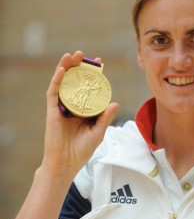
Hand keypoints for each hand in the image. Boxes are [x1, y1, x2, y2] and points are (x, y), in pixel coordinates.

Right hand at [41, 51, 118, 179]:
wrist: (66, 163)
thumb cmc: (82, 150)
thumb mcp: (98, 132)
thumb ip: (105, 118)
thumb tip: (115, 103)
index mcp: (84, 108)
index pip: (87, 87)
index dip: (92, 75)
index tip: (99, 63)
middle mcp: (72, 105)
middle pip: (74, 81)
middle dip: (77, 66)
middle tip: (83, 54)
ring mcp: (61, 107)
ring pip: (63, 83)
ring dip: (65, 67)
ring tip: (71, 55)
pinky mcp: (52, 110)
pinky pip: (53, 92)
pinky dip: (57, 80)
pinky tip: (61, 70)